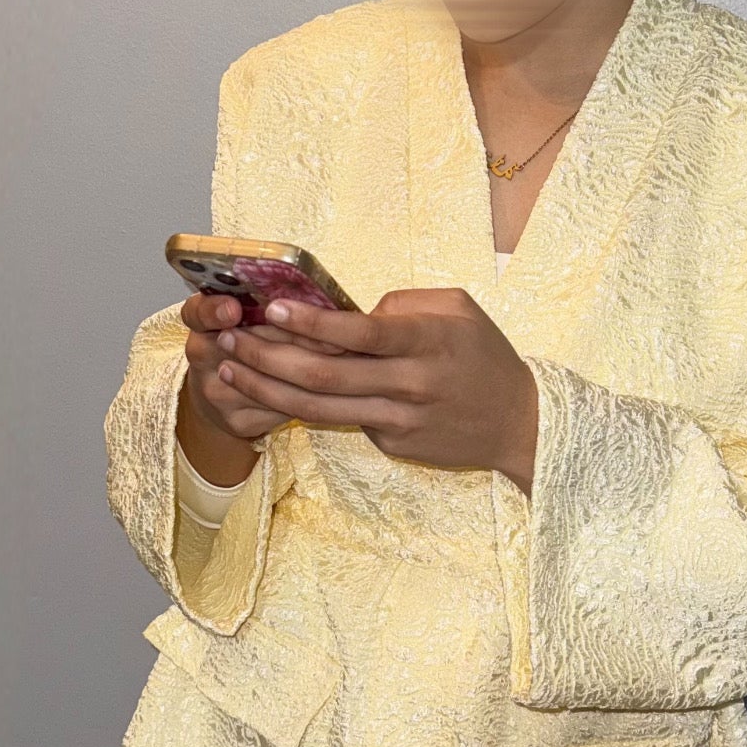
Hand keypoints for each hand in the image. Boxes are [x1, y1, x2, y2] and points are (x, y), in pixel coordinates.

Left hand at [210, 286, 538, 492]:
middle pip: (325, 376)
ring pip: (319, 407)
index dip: (313, 324)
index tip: (273, 309)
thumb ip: (403, 303)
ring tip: (227, 369)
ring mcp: (399, 419)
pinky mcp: (392, 443)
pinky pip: (342, 420)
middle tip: (227, 339)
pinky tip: (270, 388)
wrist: (519, 424)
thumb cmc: (486, 355)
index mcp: (428, 342)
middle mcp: (411, 384)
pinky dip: (302, 404)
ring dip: (267, 387)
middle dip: (267, 357)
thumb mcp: (458, 308)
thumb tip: (349, 313)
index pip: (360, 334)